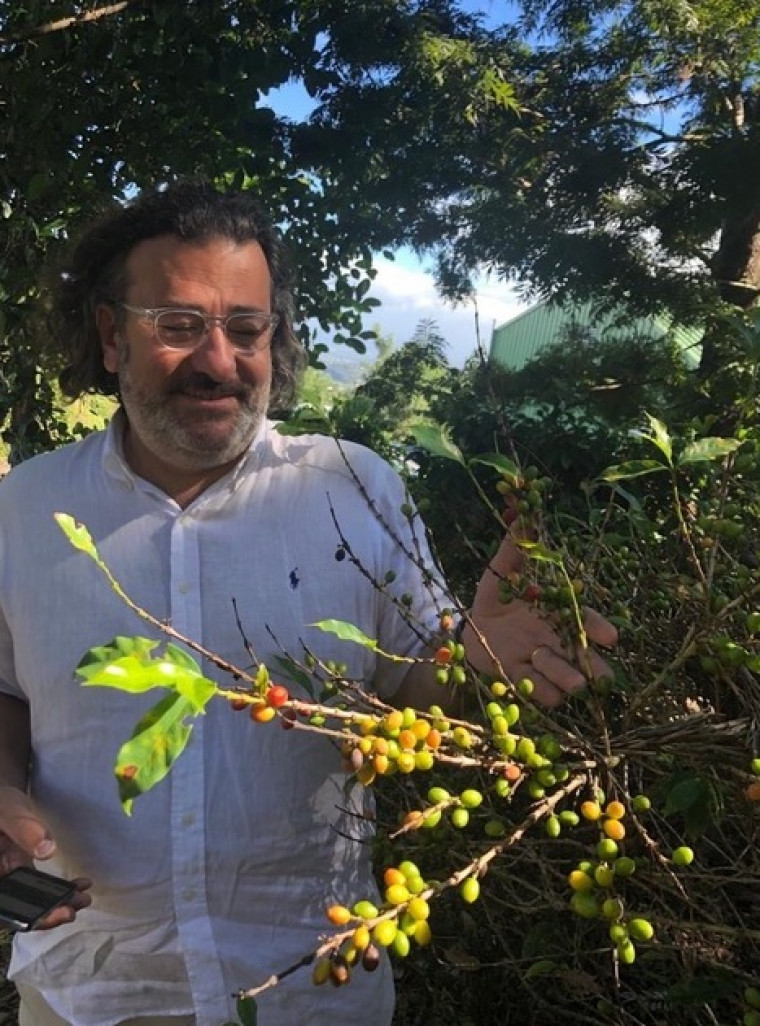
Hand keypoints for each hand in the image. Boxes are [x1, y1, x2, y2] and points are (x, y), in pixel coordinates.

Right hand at [0, 785, 91, 927]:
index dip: (18, 918)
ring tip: (82, 900)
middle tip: (71, 911)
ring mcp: (7, 879)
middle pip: (13, 910)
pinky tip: (80, 886)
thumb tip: (47, 851)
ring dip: (55, 905)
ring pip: (28, 903)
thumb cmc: (1, 803)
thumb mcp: (9, 810)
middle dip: (43, 915)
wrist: (3, 800)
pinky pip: (38, 889)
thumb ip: (24, 828)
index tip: (44, 917)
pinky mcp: (20, 873)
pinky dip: (58, 891)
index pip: (1, 907)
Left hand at [464, 535, 617, 707]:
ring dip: (564, 675)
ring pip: (568, 679)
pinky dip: (540, 689)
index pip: (587, 622)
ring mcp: (543, 664)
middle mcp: (558, 643)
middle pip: (589, 661)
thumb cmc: (497, 597)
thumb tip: (521, 516)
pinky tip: (530, 677)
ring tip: (558, 669)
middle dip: (597, 668)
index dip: (599, 628)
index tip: (610, 637)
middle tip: (601, 675)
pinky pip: (542, 693)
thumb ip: (514, 549)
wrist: (472, 628)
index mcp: (558, 614)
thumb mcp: (501, 572)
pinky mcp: (524, 681)